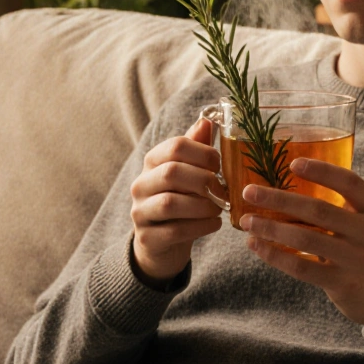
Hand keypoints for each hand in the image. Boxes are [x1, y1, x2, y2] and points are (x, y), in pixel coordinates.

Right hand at [130, 117, 227, 283]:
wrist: (162, 243)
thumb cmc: (182, 201)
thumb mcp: (190, 173)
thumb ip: (197, 148)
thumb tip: (208, 120)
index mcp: (153, 161)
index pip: (176, 145)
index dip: (204, 153)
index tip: (220, 166)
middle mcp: (141, 184)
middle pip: (172, 172)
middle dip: (205, 180)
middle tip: (223, 191)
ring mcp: (140, 212)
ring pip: (170, 203)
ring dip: (203, 206)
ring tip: (219, 209)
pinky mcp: (147, 238)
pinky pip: (175, 230)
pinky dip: (201, 227)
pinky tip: (214, 224)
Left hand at [239, 158, 363, 330]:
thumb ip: (345, 206)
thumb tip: (291, 187)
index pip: (349, 182)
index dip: (321, 170)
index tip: (292, 163)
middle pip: (318, 210)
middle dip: (278, 200)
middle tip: (250, 192)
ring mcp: (358, 260)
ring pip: (306, 239)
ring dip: (271, 229)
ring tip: (247, 222)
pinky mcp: (343, 284)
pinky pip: (301, 268)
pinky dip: (275, 256)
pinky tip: (257, 247)